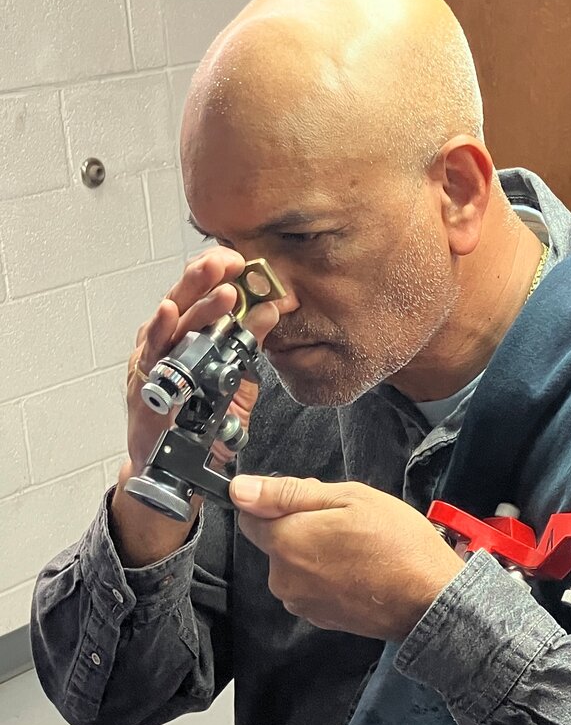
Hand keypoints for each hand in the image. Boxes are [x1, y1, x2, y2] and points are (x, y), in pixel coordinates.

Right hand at [111, 247, 279, 565]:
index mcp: (185, 333)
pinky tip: (167, 311)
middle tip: (230, 261)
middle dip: (205, 277)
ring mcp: (152, 360)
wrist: (170, 464)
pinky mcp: (143, 383)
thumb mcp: (231, 374)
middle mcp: (165, 340)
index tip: (241, 259)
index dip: (218, 273)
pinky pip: (151, 354)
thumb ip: (246, 341)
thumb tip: (272, 308)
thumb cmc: (197, 415)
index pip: (201, 293)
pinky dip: (157, 330)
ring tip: (219, 289)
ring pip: (171, 323)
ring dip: (195, 303)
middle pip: (183, 299)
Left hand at [230, 474, 464, 640]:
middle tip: (344, 521)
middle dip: (300, 527)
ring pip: (292, 563)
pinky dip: (324, 575)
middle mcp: (283, 579)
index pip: (249, 516)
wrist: (431, 600)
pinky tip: (356, 569)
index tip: (311, 502)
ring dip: (313, 551)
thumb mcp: (348, 498)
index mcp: (286, 543)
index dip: (276, 502)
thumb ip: (288, 493)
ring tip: (355, 546)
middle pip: (274, 541)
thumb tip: (238, 489)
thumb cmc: (395, 541)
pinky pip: (309, 585)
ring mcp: (300, 603)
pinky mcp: (318, 619)